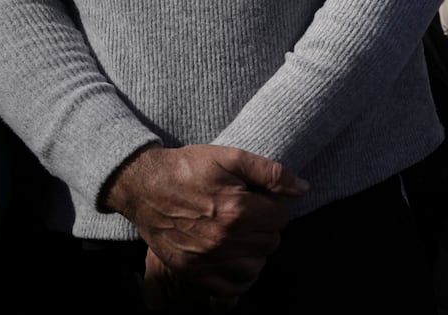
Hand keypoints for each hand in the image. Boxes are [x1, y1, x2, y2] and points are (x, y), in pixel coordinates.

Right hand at [106, 144, 308, 304]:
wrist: (145, 185)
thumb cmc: (189, 168)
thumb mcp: (232, 157)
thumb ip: (271, 173)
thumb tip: (303, 188)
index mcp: (237, 209)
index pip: (281, 217)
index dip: (274, 205)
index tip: (259, 199)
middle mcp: (224, 239)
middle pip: (270, 242)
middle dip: (265, 227)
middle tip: (248, 214)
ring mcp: (207, 259)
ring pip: (255, 267)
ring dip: (254, 252)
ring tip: (242, 235)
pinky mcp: (192, 272)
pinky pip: (229, 290)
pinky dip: (237, 278)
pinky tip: (234, 259)